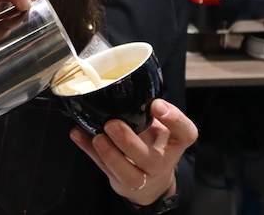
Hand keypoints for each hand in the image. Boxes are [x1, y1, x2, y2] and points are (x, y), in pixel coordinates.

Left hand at [69, 99, 197, 205]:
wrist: (151, 182)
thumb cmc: (152, 144)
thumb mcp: (158, 126)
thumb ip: (145, 110)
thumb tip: (120, 82)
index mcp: (174, 143)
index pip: (186, 134)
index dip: (174, 120)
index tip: (156, 104)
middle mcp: (161, 163)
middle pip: (151, 159)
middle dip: (129, 142)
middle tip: (112, 124)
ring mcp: (141, 176)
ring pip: (127, 174)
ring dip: (109, 155)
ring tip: (96, 137)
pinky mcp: (120, 182)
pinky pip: (102, 168)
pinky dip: (88, 151)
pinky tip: (77, 135)